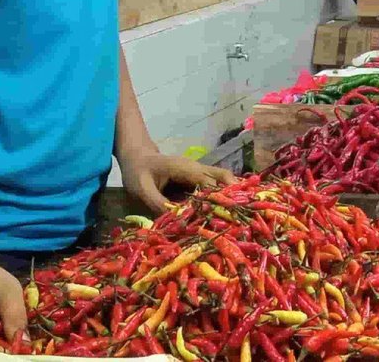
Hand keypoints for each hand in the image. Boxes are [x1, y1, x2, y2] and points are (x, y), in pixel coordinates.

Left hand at [119, 150, 233, 212]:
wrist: (136, 157)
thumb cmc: (138, 171)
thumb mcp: (142, 189)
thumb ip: (157, 203)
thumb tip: (176, 222)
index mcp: (185, 168)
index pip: (208, 183)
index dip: (218, 198)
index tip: (226, 216)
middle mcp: (196, 168)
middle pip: (223, 178)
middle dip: (233, 194)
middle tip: (242, 216)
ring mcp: (198, 173)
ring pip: (222, 181)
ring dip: (230, 196)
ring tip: (238, 217)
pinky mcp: (197, 181)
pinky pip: (214, 187)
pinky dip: (222, 197)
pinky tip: (226, 213)